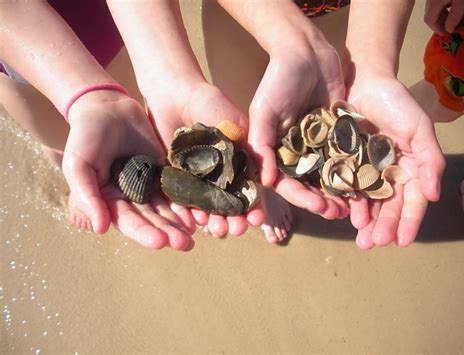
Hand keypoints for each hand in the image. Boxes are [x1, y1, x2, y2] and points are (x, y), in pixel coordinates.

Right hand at [63, 91, 194, 249]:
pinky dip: (188, 200)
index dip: (144, 232)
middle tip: (185, 244)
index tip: (160, 242)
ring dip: (180, 222)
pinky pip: (178, 187)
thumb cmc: (85, 136)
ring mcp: (150, 184)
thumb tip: (100, 229)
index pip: (129, 221)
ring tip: (194, 235)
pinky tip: (200, 211)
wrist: (107, 107)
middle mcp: (132, 198)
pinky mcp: (165, 171)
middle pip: (152, 219)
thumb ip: (87, 196)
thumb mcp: (78, 165)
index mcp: (110, 201)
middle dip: (168, 233)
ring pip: (167, 208)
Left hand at [145, 81, 265, 237]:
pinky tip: (194, 221)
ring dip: (214, 220)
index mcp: (236, 163)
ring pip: (207, 206)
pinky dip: (189, 211)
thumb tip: (266, 177)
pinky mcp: (175, 178)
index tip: (257, 218)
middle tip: (236, 230)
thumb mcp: (233, 121)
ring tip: (218, 230)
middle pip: (228, 204)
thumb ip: (248, 146)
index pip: (248, 190)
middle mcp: (218, 175)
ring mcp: (197, 178)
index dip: (254, 206)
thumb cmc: (209, 103)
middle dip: (234, 219)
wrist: (174, 94)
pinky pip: (182, 199)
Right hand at [248, 34, 348, 219]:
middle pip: (307, 185)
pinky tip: (364, 184)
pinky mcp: (334, 135)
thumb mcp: (264, 110)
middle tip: (339, 213)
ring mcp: (315, 145)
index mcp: (273, 150)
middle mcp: (293, 152)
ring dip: (338, 192)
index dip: (300, 197)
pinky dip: (351, 171)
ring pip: (326, 176)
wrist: (306, 52)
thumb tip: (265, 181)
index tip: (318, 206)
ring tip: (353, 207)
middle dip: (322, 201)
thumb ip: (262, 143)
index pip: (285, 182)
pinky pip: (342, 157)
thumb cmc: (278, 80)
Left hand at [346, 74, 445, 248]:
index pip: (412, 201)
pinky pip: (345, 187)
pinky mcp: (343, 164)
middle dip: (384, 227)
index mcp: (410, 168)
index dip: (409, 222)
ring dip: (365, 221)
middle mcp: (388, 174)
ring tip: (361, 238)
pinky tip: (344, 214)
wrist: (363, 82)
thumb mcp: (419, 128)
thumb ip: (430, 159)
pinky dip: (346, 201)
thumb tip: (434, 195)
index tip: (403, 242)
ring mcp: (365, 170)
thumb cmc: (397, 103)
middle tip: (374, 244)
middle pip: (388, 206)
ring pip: (367, 202)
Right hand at [424, 0, 463, 33]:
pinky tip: (453, 4)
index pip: (430, 20)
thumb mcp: (462, 2)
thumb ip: (454, 17)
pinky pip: (438, 1)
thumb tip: (449, 30)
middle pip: (430, 14)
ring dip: (442, 14)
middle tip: (449, 27)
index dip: (437, 29)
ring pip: (434, 7)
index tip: (446, 34)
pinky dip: (444, 5)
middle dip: (440, 22)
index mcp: (433, 4)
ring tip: (452, 17)